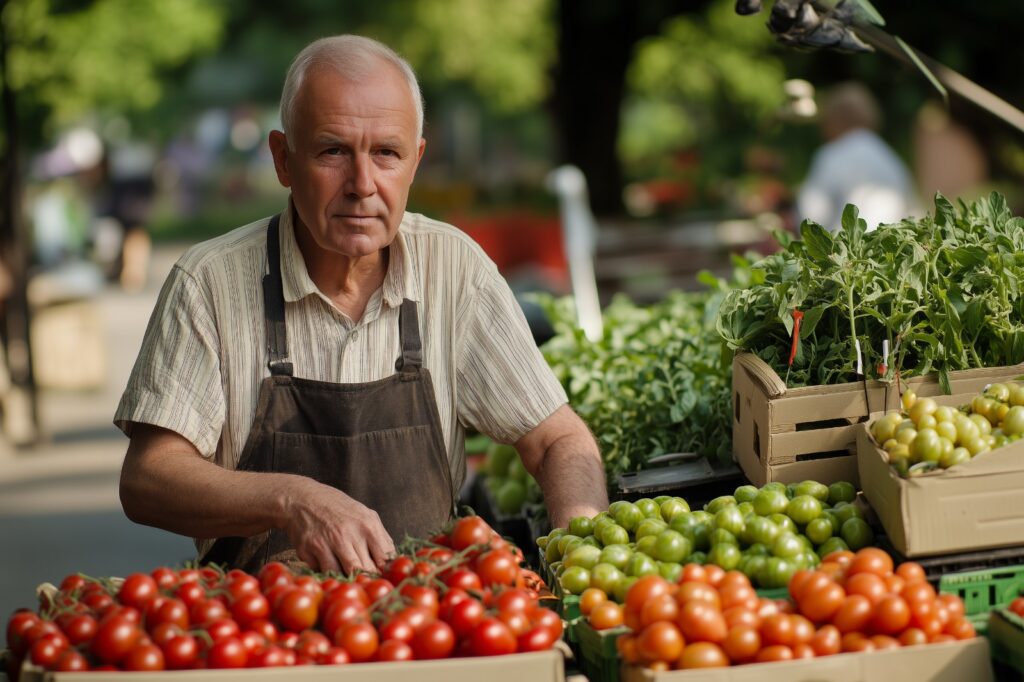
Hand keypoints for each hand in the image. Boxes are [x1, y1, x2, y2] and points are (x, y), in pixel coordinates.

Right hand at [280, 477, 394, 574]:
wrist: (302, 498)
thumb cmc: (338, 508)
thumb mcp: (364, 514)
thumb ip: (380, 537)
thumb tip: (392, 562)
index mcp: (368, 525)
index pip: (384, 558)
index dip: (384, 571)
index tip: (381, 575)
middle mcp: (348, 533)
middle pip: (365, 569)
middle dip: (366, 577)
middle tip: (365, 580)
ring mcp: (327, 542)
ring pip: (344, 574)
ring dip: (346, 577)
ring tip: (346, 573)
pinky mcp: (309, 549)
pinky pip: (323, 571)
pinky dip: (327, 572)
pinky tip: (327, 563)